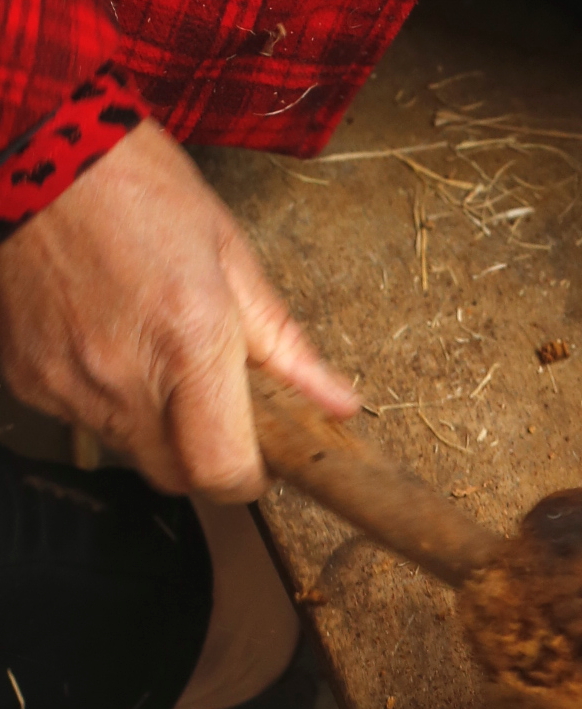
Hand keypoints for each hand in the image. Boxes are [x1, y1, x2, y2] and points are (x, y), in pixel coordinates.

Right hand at [0, 119, 356, 499]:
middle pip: (178, 476)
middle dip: (203, 454)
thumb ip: (285, 345)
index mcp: (188, 344)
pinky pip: (82, 421)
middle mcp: (124, 377)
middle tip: (210, 400)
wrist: (32, 146)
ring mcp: (69, 383)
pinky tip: (105, 342)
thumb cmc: (134, 186)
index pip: (223, 473)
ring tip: (151, 352)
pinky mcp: (28, 380)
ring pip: (130, 452)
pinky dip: (103, 401)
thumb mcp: (230, 255)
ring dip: (153, 426)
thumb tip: (339, 401)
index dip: (247, 477)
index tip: (256, 456)